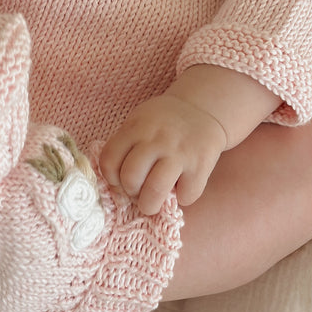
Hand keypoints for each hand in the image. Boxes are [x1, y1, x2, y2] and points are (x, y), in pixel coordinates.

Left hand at [99, 95, 226, 215]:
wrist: (202, 108)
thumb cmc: (163, 123)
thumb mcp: (139, 122)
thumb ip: (126, 147)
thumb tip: (116, 187)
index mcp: (136, 128)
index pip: (109, 161)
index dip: (111, 178)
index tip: (120, 180)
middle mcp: (156, 139)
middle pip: (130, 178)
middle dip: (130, 193)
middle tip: (138, 191)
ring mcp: (179, 152)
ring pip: (154, 191)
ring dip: (150, 204)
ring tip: (153, 201)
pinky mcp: (201, 165)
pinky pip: (185, 196)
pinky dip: (182, 198)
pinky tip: (182, 187)